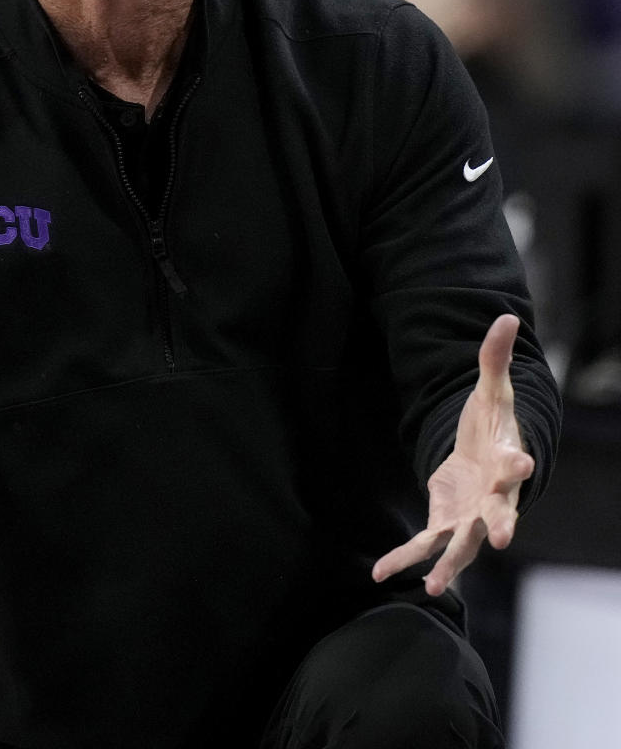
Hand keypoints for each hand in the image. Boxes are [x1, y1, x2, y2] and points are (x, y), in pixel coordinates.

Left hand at [372, 314, 534, 596]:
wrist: (485, 457)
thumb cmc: (493, 426)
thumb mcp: (492, 388)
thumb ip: (495, 357)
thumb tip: (508, 317)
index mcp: (506, 462)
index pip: (517, 464)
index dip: (519, 465)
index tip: (523, 464)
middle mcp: (493, 496)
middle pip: (498, 514)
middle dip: (498, 525)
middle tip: (499, 540)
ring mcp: (470, 514)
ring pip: (462, 544)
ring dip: (449, 565)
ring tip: (434, 586)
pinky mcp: (445, 519)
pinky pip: (425, 544)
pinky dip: (404, 558)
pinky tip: (380, 574)